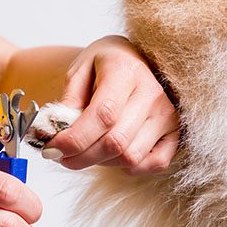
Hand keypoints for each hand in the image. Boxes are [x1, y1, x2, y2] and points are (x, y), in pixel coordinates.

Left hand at [43, 36, 178, 174]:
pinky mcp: (175, 131)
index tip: (52, 147)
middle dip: (81, 156)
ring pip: (131, 156)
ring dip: (101, 162)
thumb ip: (67, 100)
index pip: (103, 115)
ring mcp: (167, 114)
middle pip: (115, 142)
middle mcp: (151, 93)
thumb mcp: (79, 70)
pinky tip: (114, 156)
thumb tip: (56, 132)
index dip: (75, 138)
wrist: (133, 59)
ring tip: (87, 151)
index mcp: (125, 71)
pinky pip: (155, 163)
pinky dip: (130, 167)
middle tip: (61, 155)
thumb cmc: (104, 65)